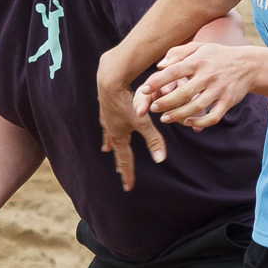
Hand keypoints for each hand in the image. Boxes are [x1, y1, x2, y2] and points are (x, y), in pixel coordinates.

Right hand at [96, 51, 166, 192]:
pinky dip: (108, 127)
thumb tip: (161, 159)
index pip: (124, 160)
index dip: (127, 174)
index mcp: (119, 136)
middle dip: (119, 160)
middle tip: (119, 171)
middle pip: (116, 148)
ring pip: (108, 134)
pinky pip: (107, 120)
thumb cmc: (127, 101)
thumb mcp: (142, 122)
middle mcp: (110, 129)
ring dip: (109, 143)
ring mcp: (107, 116)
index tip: (128, 187)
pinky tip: (108, 122)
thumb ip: (153, 139)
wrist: (110, 80)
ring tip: (107, 148)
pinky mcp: (106, 105)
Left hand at [137, 41, 254, 129]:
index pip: (173, 71)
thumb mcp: (199, 48)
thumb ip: (178, 53)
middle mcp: (208, 75)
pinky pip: (213, 117)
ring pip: (196, 107)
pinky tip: (187, 123)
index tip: (143, 89)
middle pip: (183, 93)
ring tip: (165, 119)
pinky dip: (199, 123)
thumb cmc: (217, 56)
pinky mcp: (228, 101)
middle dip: (165, 103)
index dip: (157, 81)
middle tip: (153, 108)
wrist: (248, 65)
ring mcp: (219, 89)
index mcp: (198, 61)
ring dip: (178, 115)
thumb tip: (159, 66)